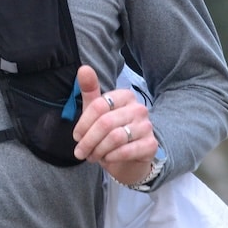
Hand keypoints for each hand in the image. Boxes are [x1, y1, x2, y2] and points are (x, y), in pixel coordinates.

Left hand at [72, 65, 156, 184]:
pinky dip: (112, 156)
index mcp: (125, 96)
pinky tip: (107, 158)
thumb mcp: (95, 111)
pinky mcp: (151, 145)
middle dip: (88, 140)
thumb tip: (83, 68)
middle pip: (105, 123)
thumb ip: (90, 90)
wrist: (127, 158)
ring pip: (115, 137)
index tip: (76, 137)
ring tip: (92, 156)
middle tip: (81, 151)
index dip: (83, 124)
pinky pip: (127, 150)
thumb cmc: (109, 131)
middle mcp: (139, 108)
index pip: (98, 106)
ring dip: (98, 150)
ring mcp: (147, 126)